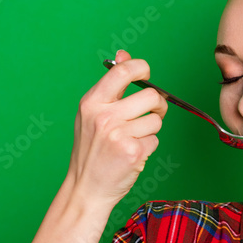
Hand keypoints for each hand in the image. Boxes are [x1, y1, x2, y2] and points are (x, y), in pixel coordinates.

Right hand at [67, 49, 168, 207]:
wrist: (85, 188)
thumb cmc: (91, 150)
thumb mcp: (92, 114)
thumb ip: (110, 86)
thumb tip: (123, 55)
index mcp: (92, 102)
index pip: (123, 71)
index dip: (141, 68)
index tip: (146, 74)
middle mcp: (104, 116)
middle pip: (150, 96)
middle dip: (157, 105)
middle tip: (151, 114)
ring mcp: (118, 135)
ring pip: (156, 120)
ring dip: (150, 130)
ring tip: (133, 139)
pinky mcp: (132, 152)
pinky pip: (155, 140)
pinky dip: (148, 147)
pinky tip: (132, 154)